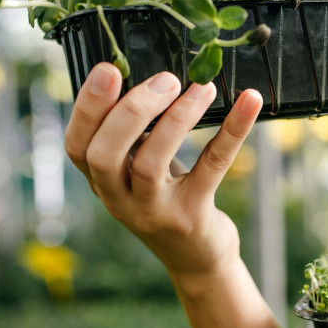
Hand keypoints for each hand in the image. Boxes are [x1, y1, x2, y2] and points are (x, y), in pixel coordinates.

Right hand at [64, 63, 262, 279]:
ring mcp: (154, 211)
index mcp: (102, 182)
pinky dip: (233, 130)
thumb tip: (150, 74)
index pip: (76, 146)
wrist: (197, 259)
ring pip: (150, 164)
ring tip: (202, 87)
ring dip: (176, 119)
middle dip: (129, 111)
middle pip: (104, 156)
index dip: (86, 107)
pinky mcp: (192, 215)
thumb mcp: (140, 170)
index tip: (108, 68)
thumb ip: (135, 134)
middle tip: (164, 79)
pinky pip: (212, 167)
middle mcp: (119, 200)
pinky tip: (250, 101)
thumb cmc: (166, 199)